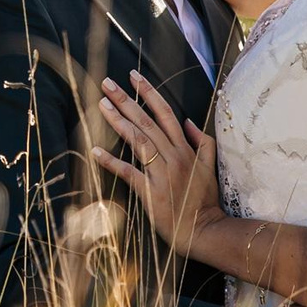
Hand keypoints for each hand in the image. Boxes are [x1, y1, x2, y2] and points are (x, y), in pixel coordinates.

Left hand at [89, 73, 223, 255]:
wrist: (205, 229)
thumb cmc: (204, 200)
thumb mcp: (210, 166)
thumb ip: (202, 141)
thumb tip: (188, 121)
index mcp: (185, 148)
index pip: (165, 113)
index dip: (149, 93)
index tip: (133, 76)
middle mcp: (173, 156)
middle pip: (147, 121)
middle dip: (126, 100)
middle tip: (106, 84)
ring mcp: (162, 173)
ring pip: (138, 140)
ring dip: (118, 121)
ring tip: (101, 105)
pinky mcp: (151, 192)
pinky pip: (129, 172)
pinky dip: (111, 162)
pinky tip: (95, 151)